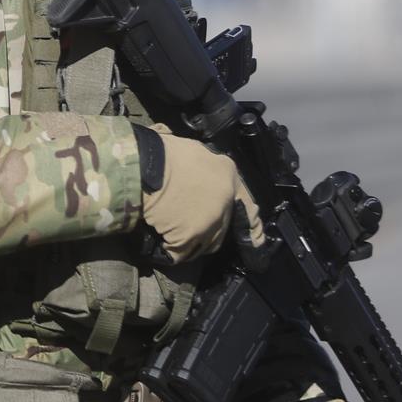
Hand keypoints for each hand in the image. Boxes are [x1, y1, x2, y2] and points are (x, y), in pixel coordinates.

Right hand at [139, 132, 264, 263]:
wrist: (142, 163)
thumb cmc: (160, 150)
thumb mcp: (190, 149)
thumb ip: (200, 164)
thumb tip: (196, 171)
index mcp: (227, 173)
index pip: (248, 205)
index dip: (252, 226)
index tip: (258, 240)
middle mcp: (225, 199)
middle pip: (222, 228)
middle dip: (208, 232)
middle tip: (188, 228)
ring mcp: (210, 220)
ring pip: (205, 244)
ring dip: (190, 243)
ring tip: (171, 236)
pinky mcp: (191, 235)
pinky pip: (181, 253)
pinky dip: (170, 251)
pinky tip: (160, 244)